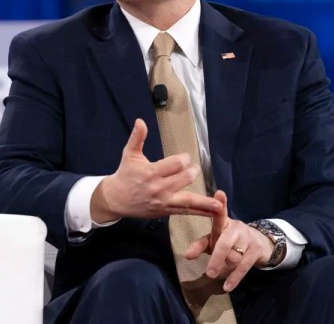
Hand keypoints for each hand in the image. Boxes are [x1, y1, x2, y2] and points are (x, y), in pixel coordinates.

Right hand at [91, 119, 222, 221]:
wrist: (115, 199)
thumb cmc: (125, 175)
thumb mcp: (129, 154)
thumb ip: (137, 138)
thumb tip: (140, 121)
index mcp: (150, 173)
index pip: (174, 165)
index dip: (183, 159)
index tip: (185, 158)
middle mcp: (158, 188)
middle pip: (182, 180)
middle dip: (192, 173)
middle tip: (195, 169)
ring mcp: (163, 202)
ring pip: (187, 201)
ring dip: (204, 202)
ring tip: (219, 204)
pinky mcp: (165, 211)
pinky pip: (185, 212)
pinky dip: (199, 212)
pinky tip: (212, 212)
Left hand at [184, 190, 274, 291]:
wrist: (259, 243)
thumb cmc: (230, 240)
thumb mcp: (214, 240)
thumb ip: (200, 246)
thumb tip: (187, 256)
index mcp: (224, 222)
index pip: (220, 213)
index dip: (220, 203)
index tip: (219, 193)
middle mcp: (236, 228)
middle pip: (225, 243)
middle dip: (217, 258)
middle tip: (209, 273)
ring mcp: (248, 239)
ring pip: (234, 258)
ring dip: (225, 269)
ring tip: (218, 274)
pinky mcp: (256, 251)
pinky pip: (244, 267)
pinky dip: (234, 279)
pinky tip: (227, 287)